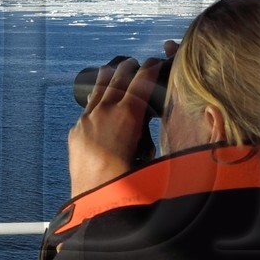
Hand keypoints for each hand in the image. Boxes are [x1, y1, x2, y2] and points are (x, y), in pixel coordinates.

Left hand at [68, 56, 164, 196]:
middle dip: (128, 68)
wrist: (95, 198)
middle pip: (117, 79)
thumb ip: (163, 140)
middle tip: (136, 63)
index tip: (155, 61)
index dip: (150, 68)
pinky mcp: (76, 132)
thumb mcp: (153, 158)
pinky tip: (97, 103)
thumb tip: (183, 138)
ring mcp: (87, 120)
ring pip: (97, 91)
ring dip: (108, 78)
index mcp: (127, 115)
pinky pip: (87, 110)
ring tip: (112, 69)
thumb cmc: (129, 182)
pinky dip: (95, 102)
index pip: (141, 81)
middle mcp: (105, 112)